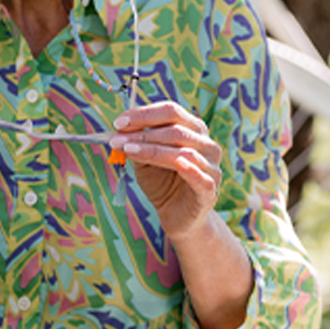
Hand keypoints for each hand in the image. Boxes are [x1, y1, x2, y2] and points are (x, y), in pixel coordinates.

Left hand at [110, 100, 222, 239]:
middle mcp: (207, 145)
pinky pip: (201, 178)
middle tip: (117, 138)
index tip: (119, 121)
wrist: (177, 217)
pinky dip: (189, 170)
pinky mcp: (209, 191)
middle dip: (143, 133)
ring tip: (128, 150)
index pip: (171, 111)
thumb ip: (137, 145)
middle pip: (177, 130)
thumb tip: (119, 131)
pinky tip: (176, 164)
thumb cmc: (163, 183)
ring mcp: (211, 168)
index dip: (144, 114)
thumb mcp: (145, 160)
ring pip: (184, 152)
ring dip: (152, 149)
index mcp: (193, 130)